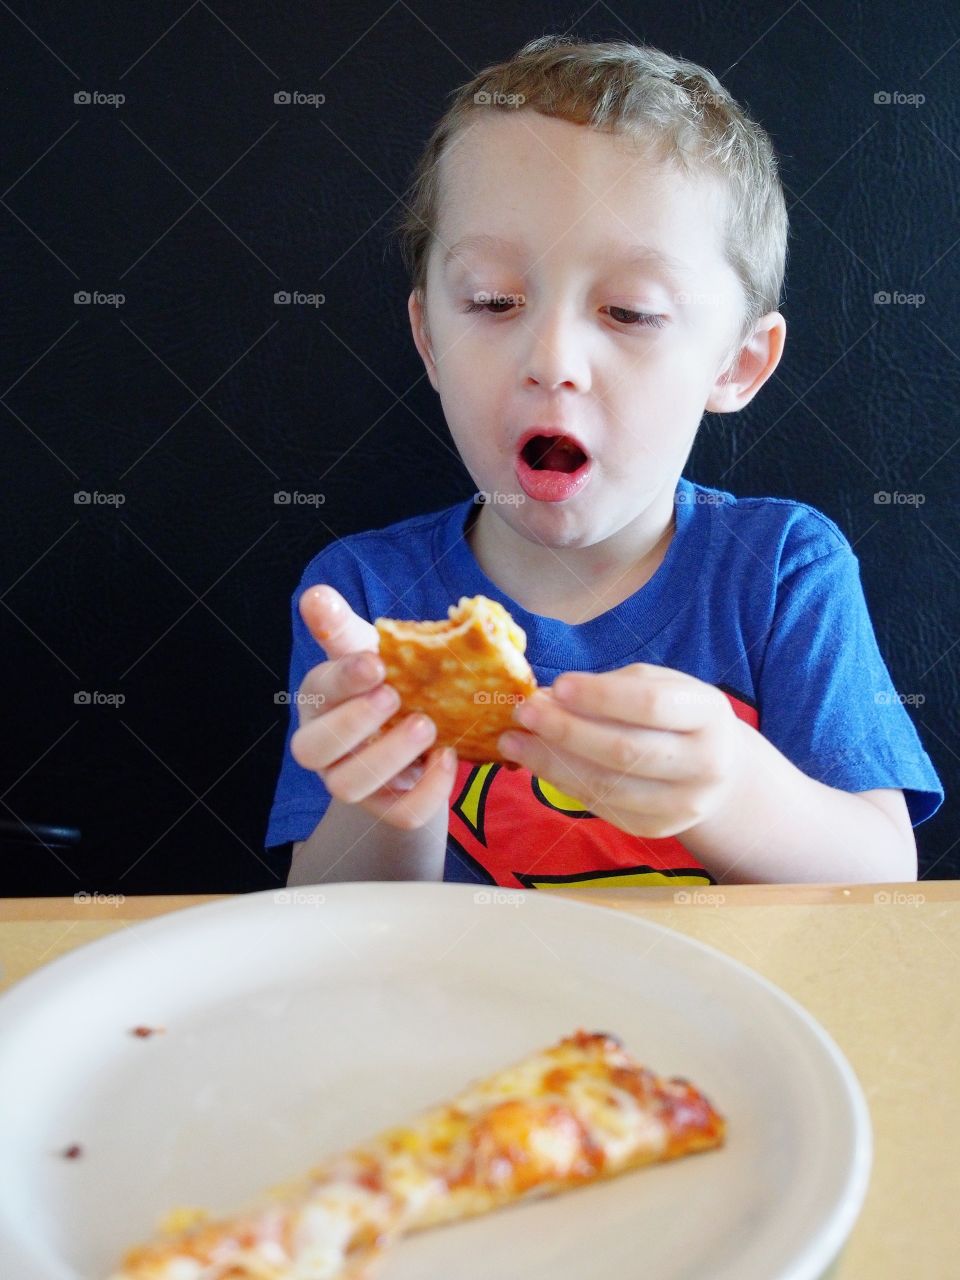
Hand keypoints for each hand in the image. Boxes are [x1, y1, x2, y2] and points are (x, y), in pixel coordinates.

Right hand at [289, 585, 457, 828]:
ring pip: (349, 786)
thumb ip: (341, 626)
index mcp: (319, 700)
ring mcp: (351, 781)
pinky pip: (400, 814)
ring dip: (388, 757)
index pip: (316, 692)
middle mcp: (324, 746)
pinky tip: (448, 758)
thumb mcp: (366, 650)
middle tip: (395, 696)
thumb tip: (314, 594)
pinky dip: (427, 791)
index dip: (343, 680)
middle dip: (354, 723)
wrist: (416, 728)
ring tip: (427, 726)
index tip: (376, 663)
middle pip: (313, 750)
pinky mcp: (385, 808)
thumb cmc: (385, 681)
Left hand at [497, 663, 747, 838]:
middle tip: (523, 712)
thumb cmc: (677, 714)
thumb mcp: (658, 685)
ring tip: (514, 740)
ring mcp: (683, 804)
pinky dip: (563, 783)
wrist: (718, 769)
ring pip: (607, 786)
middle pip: (624, 751)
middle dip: (565, 731)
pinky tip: (537, 762)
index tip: (557, 685)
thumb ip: (609, 687)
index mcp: (708, 715)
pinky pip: (601, 806)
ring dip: (551, 762)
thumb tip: (547, 697)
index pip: (650, 705)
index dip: (600, 696)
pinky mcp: (657, 828)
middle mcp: (704, 764)